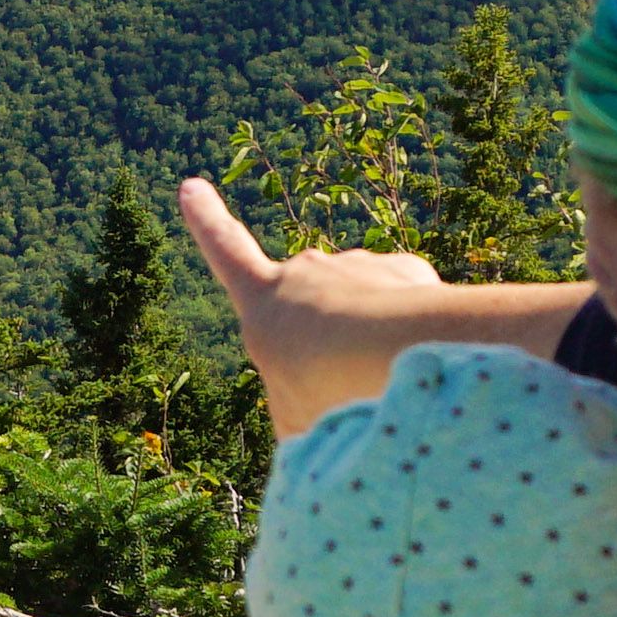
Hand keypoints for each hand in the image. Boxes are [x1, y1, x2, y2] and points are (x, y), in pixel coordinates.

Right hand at [173, 179, 583, 441]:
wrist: (388, 353)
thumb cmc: (326, 394)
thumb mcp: (295, 423)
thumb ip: (302, 413)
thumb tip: (328, 430)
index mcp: (264, 303)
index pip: (226, 253)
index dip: (207, 222)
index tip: (192, 186)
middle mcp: (307, 270)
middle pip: (315, 304)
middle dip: (334, 340)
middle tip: (350, 386)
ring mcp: (356, 265)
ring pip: (367, 308)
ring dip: (378, 340)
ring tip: (388, 380)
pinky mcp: (404, 267)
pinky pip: (407, 304)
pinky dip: (414, 329)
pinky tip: (424, 357)